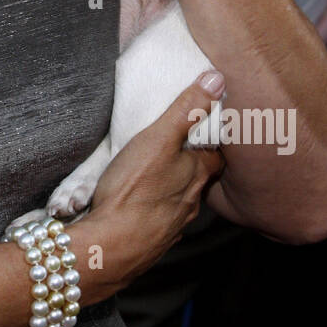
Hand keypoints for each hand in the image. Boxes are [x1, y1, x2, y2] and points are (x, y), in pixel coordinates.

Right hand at [71, 73, 225, 295]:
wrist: (108, 246)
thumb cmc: (133, 189)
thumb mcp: (158, 138)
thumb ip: (186, 110)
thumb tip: (216, 79)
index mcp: (196, 175)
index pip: (218, 156)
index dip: (214, 142)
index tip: (208, 131)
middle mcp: (191, 202)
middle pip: (200, 180)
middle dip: (193, 167)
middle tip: (180, 151)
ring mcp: (173, 225)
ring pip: (180, 202)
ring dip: (173, 190)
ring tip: (157, 176)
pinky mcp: (152, 241)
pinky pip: (159, 222)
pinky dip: (153, 212)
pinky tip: (139, 206)